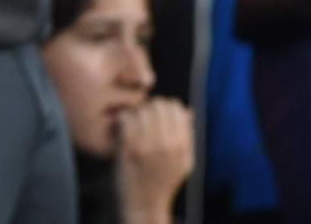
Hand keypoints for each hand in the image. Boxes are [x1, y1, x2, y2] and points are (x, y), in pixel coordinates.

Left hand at [114, 97, 193, 223]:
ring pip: (140, 109)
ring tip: (131, 124)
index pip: (175, 106)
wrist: (145, 206)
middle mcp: (167, 142)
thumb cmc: (163, 182)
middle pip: (157, 104)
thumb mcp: (183, 162)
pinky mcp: (129, 148)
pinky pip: (125, 119)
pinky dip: (122, 120)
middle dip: (148, 107)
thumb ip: (187, 136)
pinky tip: (121, 129)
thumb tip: (189, 111)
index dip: (164, 107)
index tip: (156, 116)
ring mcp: (148, 144)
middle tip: (141, 118)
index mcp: (182, 144)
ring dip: (134, 113)